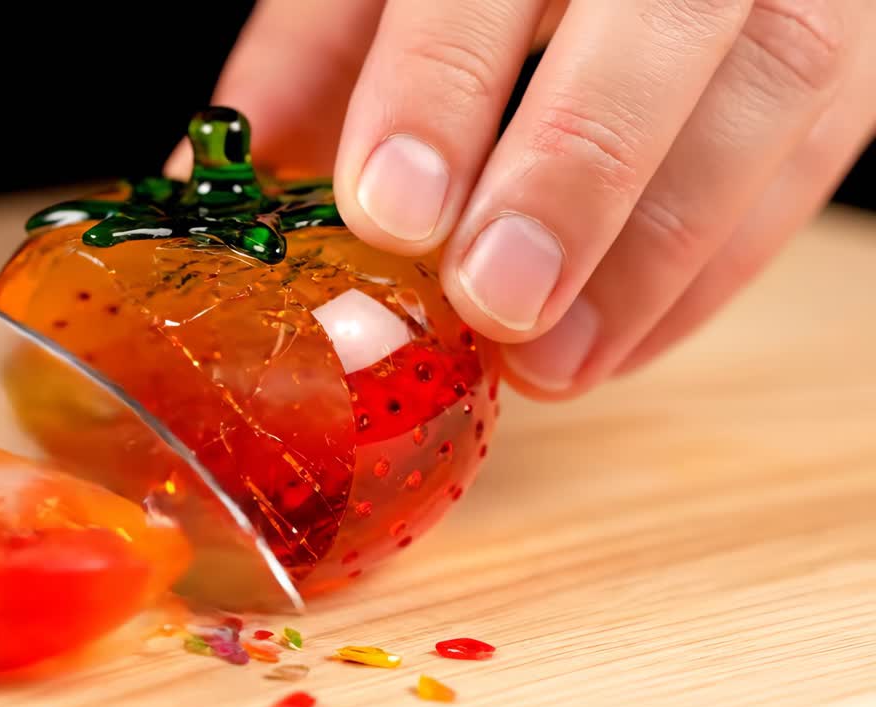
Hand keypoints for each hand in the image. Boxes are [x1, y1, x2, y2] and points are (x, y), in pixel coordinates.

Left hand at [168, 0, 875, 399]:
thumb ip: (309, 65)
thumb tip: (206, 196)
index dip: (444, 83)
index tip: (393, 213)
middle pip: (667, 16)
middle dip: (580, 168)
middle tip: (496, 305)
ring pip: (779, 84)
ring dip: (663, 249)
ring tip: (556, 362)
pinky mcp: (854, 40)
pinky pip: (818, 149)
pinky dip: (719, 263)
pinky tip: (620, 339)